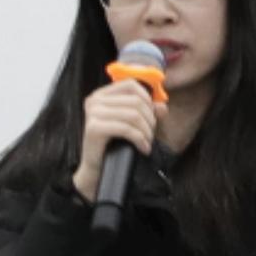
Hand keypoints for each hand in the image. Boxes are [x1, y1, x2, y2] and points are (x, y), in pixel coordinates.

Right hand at [71, 77, 164, 202]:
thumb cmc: (114, 146)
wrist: (96, 170)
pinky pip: (126, 129)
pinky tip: (143, 148)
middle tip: (150, 135)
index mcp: (102, 95)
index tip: (152, 115)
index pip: (131, 85)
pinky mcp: (94, 128)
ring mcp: (93, 113)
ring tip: (147, 142)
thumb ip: (147, 112)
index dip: (147, 99)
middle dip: (150, 119)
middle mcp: (95, 100)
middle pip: (135, 101)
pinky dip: (140, 139)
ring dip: (146, 131)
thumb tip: (163, 107)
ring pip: (133, 115)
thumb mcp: (132, 125)